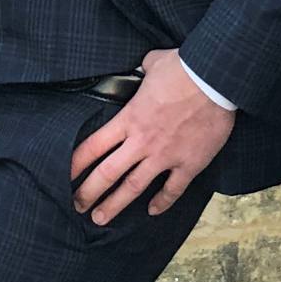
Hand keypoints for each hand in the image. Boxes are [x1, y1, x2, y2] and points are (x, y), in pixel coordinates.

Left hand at [71, 48, 233, 225]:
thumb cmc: (184, 69)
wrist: (215, 81)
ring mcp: (165, 156)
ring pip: (133, 187)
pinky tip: (152, 211)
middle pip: (107, 173)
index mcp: (129, 118)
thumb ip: (141, 69)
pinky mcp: (189, 164)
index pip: (93, 146)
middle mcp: (142, 141)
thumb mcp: (153, 62)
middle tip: (77, 205)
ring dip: (115, 205)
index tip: (65, 176)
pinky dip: (162, 203)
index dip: (75, 164)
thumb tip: (140, 65)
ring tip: (100, 218)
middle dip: (88, 192)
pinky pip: (172, 190)